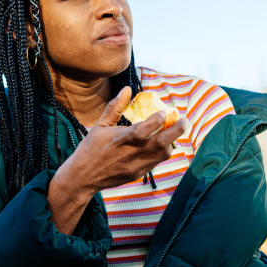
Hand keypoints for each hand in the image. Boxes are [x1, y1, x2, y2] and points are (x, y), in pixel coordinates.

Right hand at [48, 87, 184, 234]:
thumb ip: (115, 107)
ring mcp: (135, 166)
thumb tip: (126, 89)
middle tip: (183, 120)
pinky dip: (161, 152)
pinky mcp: (137, 175)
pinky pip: (155, 162)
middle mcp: (129, 154)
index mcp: (119, 139)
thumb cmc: (90, 149)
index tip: (164, 112)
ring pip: (162, 154)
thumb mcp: (99, 126)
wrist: (83, 177)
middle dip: (176, 130)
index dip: (157, 120)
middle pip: (160, 143)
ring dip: (171, 142)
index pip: (143, 130)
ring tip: (173, 132)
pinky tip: (161, 144)